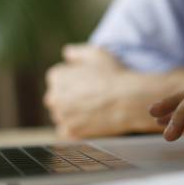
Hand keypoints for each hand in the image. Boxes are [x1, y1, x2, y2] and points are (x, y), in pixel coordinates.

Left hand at [44, 44, 170, 138]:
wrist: (130, 100)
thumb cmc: (114, 75)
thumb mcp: (96, 54)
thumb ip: (77, 52)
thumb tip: (66, 53)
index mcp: (56, 77)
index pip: (57, 77)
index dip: (74, 77)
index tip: (88, 80)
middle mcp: (53, 97)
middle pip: (57, 96)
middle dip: (69, 95)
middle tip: (91, 94)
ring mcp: (61, 117)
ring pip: (62, 114)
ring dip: (72, 112)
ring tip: (93, 107)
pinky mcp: (71, 133)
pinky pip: (67, 130)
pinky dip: (76, 127)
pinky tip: (91, 120)